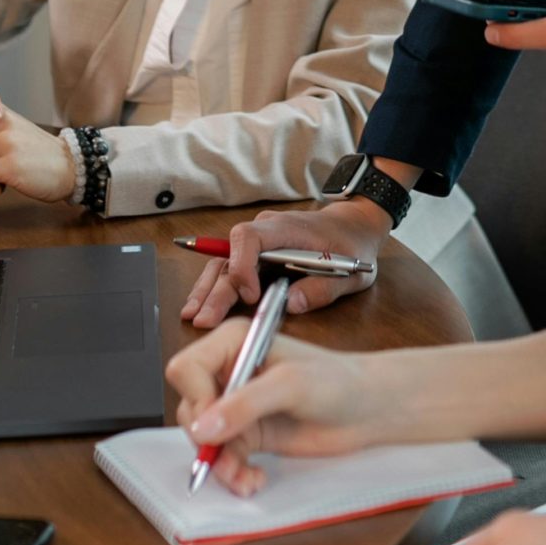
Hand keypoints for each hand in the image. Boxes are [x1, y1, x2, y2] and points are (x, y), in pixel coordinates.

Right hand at [167, 321, 387, 492]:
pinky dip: (232, 474)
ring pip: (203, 439)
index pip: (188, 368)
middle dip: (205, 439)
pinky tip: (253, 480)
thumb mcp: (291, 385)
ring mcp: (237, 405)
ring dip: (220, 464)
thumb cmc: (337, 382)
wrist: (366, 410)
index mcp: (235, 342)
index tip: (212, 424)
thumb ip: (245, 404)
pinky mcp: (247, 434)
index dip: (194, 399)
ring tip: (245, 477)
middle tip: (228, 456)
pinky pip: (222, 458)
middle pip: (189, 407)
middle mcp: (230, 372)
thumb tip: (203, 427)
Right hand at [182, 199, 386, 329]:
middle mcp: (266, 231)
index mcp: (287, 229)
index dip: (242, 266)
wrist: (353, 225)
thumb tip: (291, 303)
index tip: (250, 295)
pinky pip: (230, 266)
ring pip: (223, 261)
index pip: (249, 237)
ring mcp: (259, 241)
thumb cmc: (352, 245)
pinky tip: (201, 304)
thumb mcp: (350, 272)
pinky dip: (215, 285)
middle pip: (229, 255)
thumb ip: (322, 288)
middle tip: (203, 319)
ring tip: (192, 314)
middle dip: (215, 289)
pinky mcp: (256, 254)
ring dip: (207, 288)